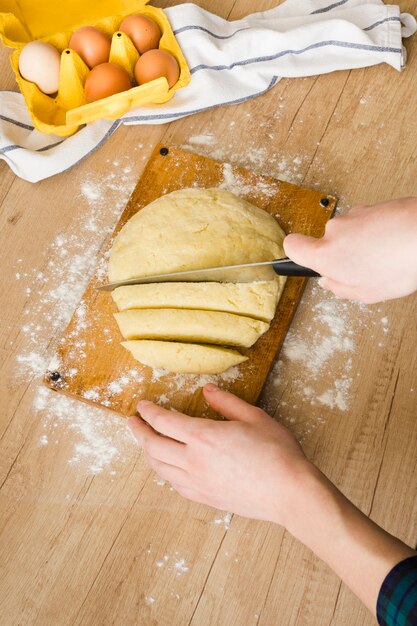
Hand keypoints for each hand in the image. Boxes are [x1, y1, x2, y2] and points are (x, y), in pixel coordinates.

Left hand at [129, 386, 416, 615]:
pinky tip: (166, 467)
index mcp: (204, 437)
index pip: (164, 422)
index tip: (141, 405)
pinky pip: (174, 485)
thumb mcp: (254, 416)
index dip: (149, 412)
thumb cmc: (277, 452)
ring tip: (144, 442)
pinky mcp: (206, 498)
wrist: (290, 493)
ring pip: (160, 468)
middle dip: (138, 432)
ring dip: (147, 453)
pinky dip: (163, 472)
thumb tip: (206, 390)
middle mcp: (194, 461)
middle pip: (153, 446)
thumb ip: (226, 402)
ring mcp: (197, 483)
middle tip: (131, 422)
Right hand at [284, 197, 416, 303]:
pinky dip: (377, 234)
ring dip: (362, 245)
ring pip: (349, 234)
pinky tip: (394, 246)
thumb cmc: (399, 264)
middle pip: (327, 243)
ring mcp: (355, 215)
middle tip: (363, 271)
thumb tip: (328, 281)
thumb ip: (339, 288)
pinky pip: (368, 224)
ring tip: (385, 259)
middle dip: (342, 256)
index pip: (292, 245)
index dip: (296, 254)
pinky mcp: (374, 206)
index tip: (303, 260)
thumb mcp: (365, 293)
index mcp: (326, 254)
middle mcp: (335, 230)